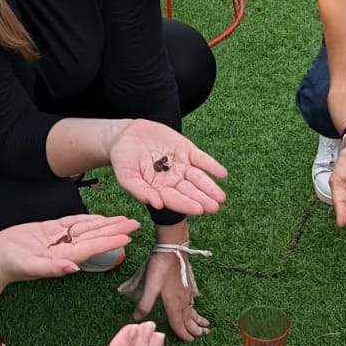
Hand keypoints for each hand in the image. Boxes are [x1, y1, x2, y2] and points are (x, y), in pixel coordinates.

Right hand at [0, 214, 139, 282]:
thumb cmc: (9, 264)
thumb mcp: (28, 266)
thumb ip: (51, 268)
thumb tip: (72, 268)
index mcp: (63, 257)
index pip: (92, 247)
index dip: (110, 241)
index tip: (127, 236)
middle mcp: (65, 248)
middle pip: (95, 237)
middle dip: (115, 230)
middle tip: (136, 224)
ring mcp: (59, 240)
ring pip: (88, 229)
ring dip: (106, 224)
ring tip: (124, 219)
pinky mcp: (50, 231)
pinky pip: (73, 223)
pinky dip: (88, 220)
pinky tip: (100, 218)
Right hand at [108, 120, 226, 216]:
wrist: (126, 135)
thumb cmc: (123, 159)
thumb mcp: (126, 176)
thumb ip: (140, 191)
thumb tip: (157, 204)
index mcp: (159, 190)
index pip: (175, 200)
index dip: (186, 205)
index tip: (198, 210)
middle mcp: (173, 180)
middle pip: (190, 191)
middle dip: (203, 199)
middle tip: (214, 207)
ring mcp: (181, 165)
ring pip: (198, 178)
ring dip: (210, 187)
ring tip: (220, 196)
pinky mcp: (186, 150)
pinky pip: (202, 159)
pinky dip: (212, 166)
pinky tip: (222, 174)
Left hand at [129, 248, 208, 340]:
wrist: (172, 249)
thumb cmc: (160, 267)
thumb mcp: (150, 285)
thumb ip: (145, 303)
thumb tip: (138, 319)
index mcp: (174, 304)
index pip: (179, 324)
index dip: (183, 334)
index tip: (189, 341)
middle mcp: (183, 301)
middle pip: (190, 319)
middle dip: (195, 329)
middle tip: (201, 337)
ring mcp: (186, 293)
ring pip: (193, 311)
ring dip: (199, 320)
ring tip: (206, 327)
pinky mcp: (187, 286)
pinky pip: (193, 303)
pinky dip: (197, 310)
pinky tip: (196, 308)